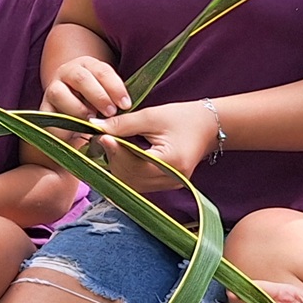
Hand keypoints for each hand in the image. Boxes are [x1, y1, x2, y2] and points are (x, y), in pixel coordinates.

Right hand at [43, 55, 131, 119]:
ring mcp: (52, 88)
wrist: (72, 106)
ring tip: (91, 121)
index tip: (126, 104)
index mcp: (87, 65)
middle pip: (81, 79)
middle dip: (98, 96)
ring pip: (59, 93)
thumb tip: (126, 112)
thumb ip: (114, 100)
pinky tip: (75, 132)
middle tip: (111, 112)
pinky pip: (48, 115)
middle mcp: (67, 72)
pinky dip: (62, 124)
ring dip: (77, 108)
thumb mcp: (107, 95)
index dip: (115, 87)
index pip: (102, 71)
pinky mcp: (44, 108)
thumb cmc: (97, 102)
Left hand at [88, 102, 219, 193]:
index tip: (101, 135)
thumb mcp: (152, 116)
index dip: (115, 150)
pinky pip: (138, 183)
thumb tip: (95, 127)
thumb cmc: (182, 118)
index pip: (134, 164)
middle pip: (130, 177)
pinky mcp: (166, 185)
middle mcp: (171, 180)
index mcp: (171, 163)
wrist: (207, 126)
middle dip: (114, 158)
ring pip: (131, 183)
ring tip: (116, 144)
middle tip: (106, 138)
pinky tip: (126, 154)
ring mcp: (169, 186)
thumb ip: (123, 124)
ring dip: (118, 165)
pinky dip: (127, 169)